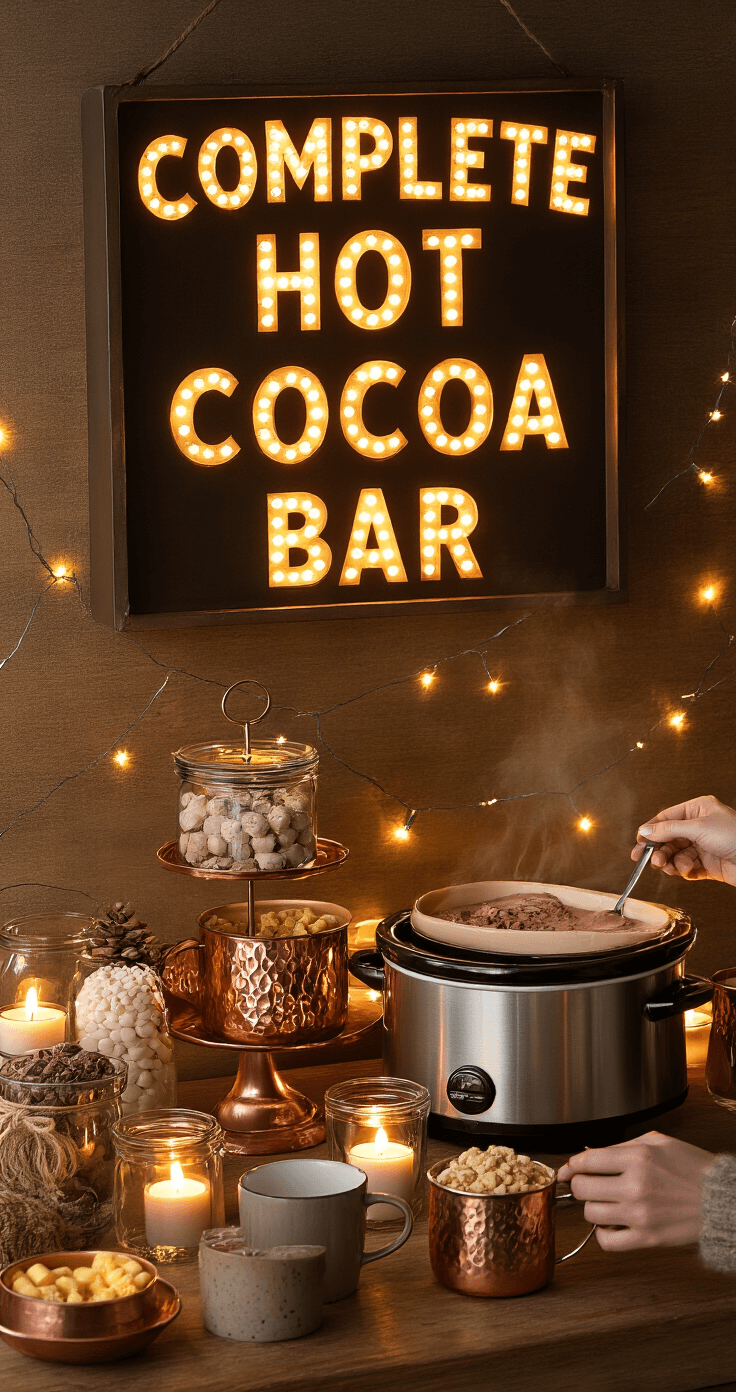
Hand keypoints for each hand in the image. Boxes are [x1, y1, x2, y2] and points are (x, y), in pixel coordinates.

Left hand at [558, 1132, 712, 1250]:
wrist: (722, 1199)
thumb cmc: (693, 1168)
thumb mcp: (659, 1142)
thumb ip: (623, 1146)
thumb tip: (592, 1154)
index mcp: (638, 1157)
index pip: (586, 1162)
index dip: (571, 1166)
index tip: (567, 1170)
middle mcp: (635, 1185)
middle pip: (581, 1188)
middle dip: (580, 1185)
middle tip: (589, 1186)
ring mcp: (640, 1214)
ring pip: (590, 1214)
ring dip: (593, 1208)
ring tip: (606, 1203)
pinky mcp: (647, 1238)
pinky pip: (607, 1242)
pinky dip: (603, 1234)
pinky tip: (613, 1225)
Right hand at [631, 794, 735, 885]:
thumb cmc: (734, 836)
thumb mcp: (698, 828)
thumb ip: (669, 829)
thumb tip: (645, 830)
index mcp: (698, 809)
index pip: (667, 817)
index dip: (651, 830)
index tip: (638, 842)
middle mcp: (700, 826)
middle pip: (669, 838)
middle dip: (659, 849)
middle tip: (648, 859)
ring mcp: (704, 846)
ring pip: (676, 854)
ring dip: (670, 862)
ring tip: (668, 867)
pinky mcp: (708, 864)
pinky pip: (687, 867)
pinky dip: (683, 870)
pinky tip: (687, 871)